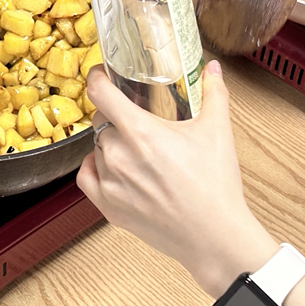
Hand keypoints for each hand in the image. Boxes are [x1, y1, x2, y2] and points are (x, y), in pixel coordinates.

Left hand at [76, 61, 277, 297]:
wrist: (215, 237)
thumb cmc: (216, 186)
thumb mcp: (218, 131)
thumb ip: (214, 93)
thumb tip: (213, 68)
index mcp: (140, 132)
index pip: (100, 92)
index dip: (99, 77)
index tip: (104, 74)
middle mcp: (117, 155)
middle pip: (101, 120)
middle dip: (115, 115)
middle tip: (136, 118)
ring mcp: (110, 183)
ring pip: (96, 148)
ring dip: (110, 144)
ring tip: (137, 150)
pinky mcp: (108, 207)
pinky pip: (86, 176)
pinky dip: (95, 167)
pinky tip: (113, 166)